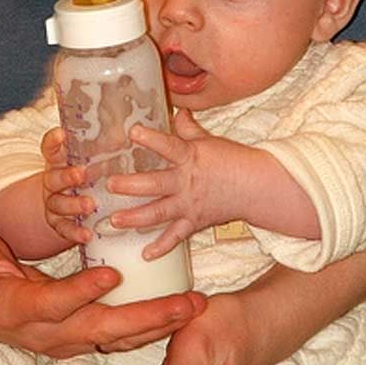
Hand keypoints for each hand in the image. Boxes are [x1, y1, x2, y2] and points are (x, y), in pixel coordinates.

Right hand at [0, 224, 205, 357]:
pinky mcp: (83, 335)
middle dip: (146, 318)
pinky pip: (121, 335)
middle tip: (186, 304)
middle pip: (101, 329)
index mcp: (19, 311)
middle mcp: (49, 332)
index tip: (111, 274)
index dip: (80, 292)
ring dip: (158, 324)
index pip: (54, 305)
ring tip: (194, 307)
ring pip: (118, 337)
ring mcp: (69, 338)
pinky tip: (180, 312)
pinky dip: (151, 326)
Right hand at [41, 127, 94, 245]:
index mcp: (59, 162)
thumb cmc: (86, 176)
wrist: (68, 206)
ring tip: (90, 205)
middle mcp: (52, 182)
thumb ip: (104, 149)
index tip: (61, 134)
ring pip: (58, 204)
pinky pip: (65, 229)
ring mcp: (54, 203)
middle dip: (67, 176)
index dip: (53, 141)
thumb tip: (125, 135)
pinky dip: (75, 232)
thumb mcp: (91, 160)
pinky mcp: (59, 224)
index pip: (50, 148)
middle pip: (54, 177)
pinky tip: (87, 234)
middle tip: (81, 174)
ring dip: (74, 204)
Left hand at [108, 110, 242, 257]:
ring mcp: (189, 205)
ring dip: (135, 218)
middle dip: (131, 185)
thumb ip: (188, 128)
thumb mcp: (208, 140)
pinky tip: (145, 255)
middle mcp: (187, 182)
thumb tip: (178, 109)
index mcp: (190, 157)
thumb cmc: (231, 159)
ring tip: (115, 220)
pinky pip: (176, 237)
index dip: (151, 138)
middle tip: (110, 185)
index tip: (132, 131)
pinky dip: (161, 247)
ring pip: (159, 213)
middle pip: (156, 184)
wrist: (255, 187)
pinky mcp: (194, 222)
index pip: (169, 146)